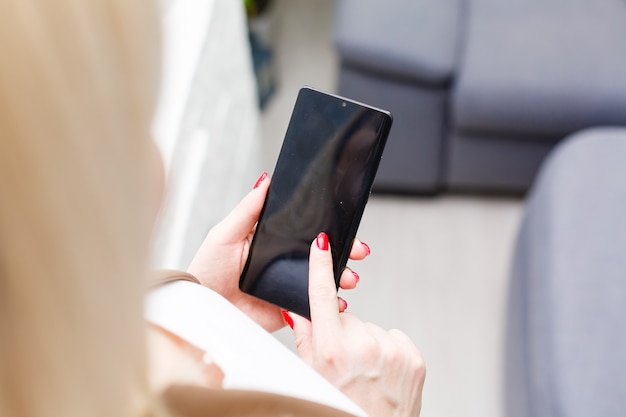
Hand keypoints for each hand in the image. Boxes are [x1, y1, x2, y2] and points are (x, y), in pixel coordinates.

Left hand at [187, 172, 370, 331]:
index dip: (330, 229)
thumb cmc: (207, 268)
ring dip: (341, 278)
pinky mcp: (288, 309)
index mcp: (274, 241)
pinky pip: (313, 308)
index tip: (348, 225)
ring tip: (347, 279)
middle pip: (322, 255)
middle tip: (357, 251)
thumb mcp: (226, 232)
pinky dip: (328, 306)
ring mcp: (289, 286)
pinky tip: (337, 303)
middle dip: (346, 252)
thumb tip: (265, 180)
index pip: (308, 232)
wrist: (201, 305)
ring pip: (323, 280)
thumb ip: (248, 209)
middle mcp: (285, 263)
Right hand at [288, 233, 425, 416]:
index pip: (322, 296)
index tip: (321, 243)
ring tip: (366, 374)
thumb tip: (297, 311)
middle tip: (345, 364)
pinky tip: (383, 373)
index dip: (320, 266)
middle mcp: (362, 346)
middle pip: (348, 318)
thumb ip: (305, 339)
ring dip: (368, 344)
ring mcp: (391, 351)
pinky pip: (394, 336)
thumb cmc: (336, 408)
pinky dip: (389, 350)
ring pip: (372, 329)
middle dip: (344, 333)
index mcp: (331, 350)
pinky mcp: (413, 358)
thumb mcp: (311, 376)